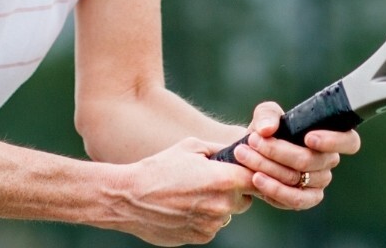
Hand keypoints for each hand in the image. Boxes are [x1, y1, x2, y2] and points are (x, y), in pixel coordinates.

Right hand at [111, 138, 254, 245]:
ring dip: (217, 205)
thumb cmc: (159, 168)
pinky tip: (184, 207)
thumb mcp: (190, 147)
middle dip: (234, 190)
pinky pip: (211, 226)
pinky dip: (203, 218)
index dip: (251, 173)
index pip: (255, 178)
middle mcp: (221, 205)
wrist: (129, 198)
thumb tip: (238, 151)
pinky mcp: (201, 237)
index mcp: (223, 180)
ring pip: (227, 214)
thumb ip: (220, 149)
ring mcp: (212, 224)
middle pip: (245, 199)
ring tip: (191, 194)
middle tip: (212, 181)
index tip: (242, 170)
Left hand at [229, 101, 360, 209]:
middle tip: (253, 140)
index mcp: (328, 138)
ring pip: (298, 178)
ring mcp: (318, 183)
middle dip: (278, 150)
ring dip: (268, 167)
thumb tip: (267, 129)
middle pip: (310, 160)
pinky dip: (273, 189)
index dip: (334, 141)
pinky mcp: (305, 200)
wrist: (251, 155)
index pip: (349, 142)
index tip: (308, 137)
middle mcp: (327, 162)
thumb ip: (267, 115)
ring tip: (245, 156)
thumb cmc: (265, 132)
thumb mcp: (265, 116)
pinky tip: (256, 178)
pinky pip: (295, 200)